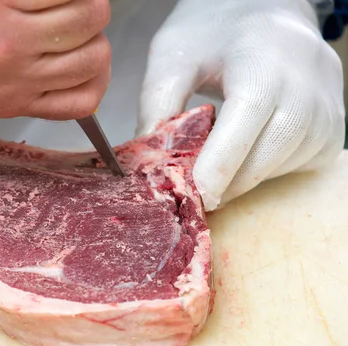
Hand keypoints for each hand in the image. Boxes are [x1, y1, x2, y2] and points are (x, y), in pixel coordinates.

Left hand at [136, 0, 344, 210]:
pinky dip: (273, 168)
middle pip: (273, 148)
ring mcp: (328, 99)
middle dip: (232, 181)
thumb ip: (158, 105)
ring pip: (289, 160)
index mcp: (261, 56)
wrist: (261, 8)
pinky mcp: (336, 118)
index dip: (222, 162)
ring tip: (219, 168)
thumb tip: (150, 160)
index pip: (248, 115)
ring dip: (250, 176)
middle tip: (199, 195)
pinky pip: (306, 159)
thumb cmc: (212, 31)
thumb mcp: (171, 57)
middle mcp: (305, 77)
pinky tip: (249, 154)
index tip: (196, 195)